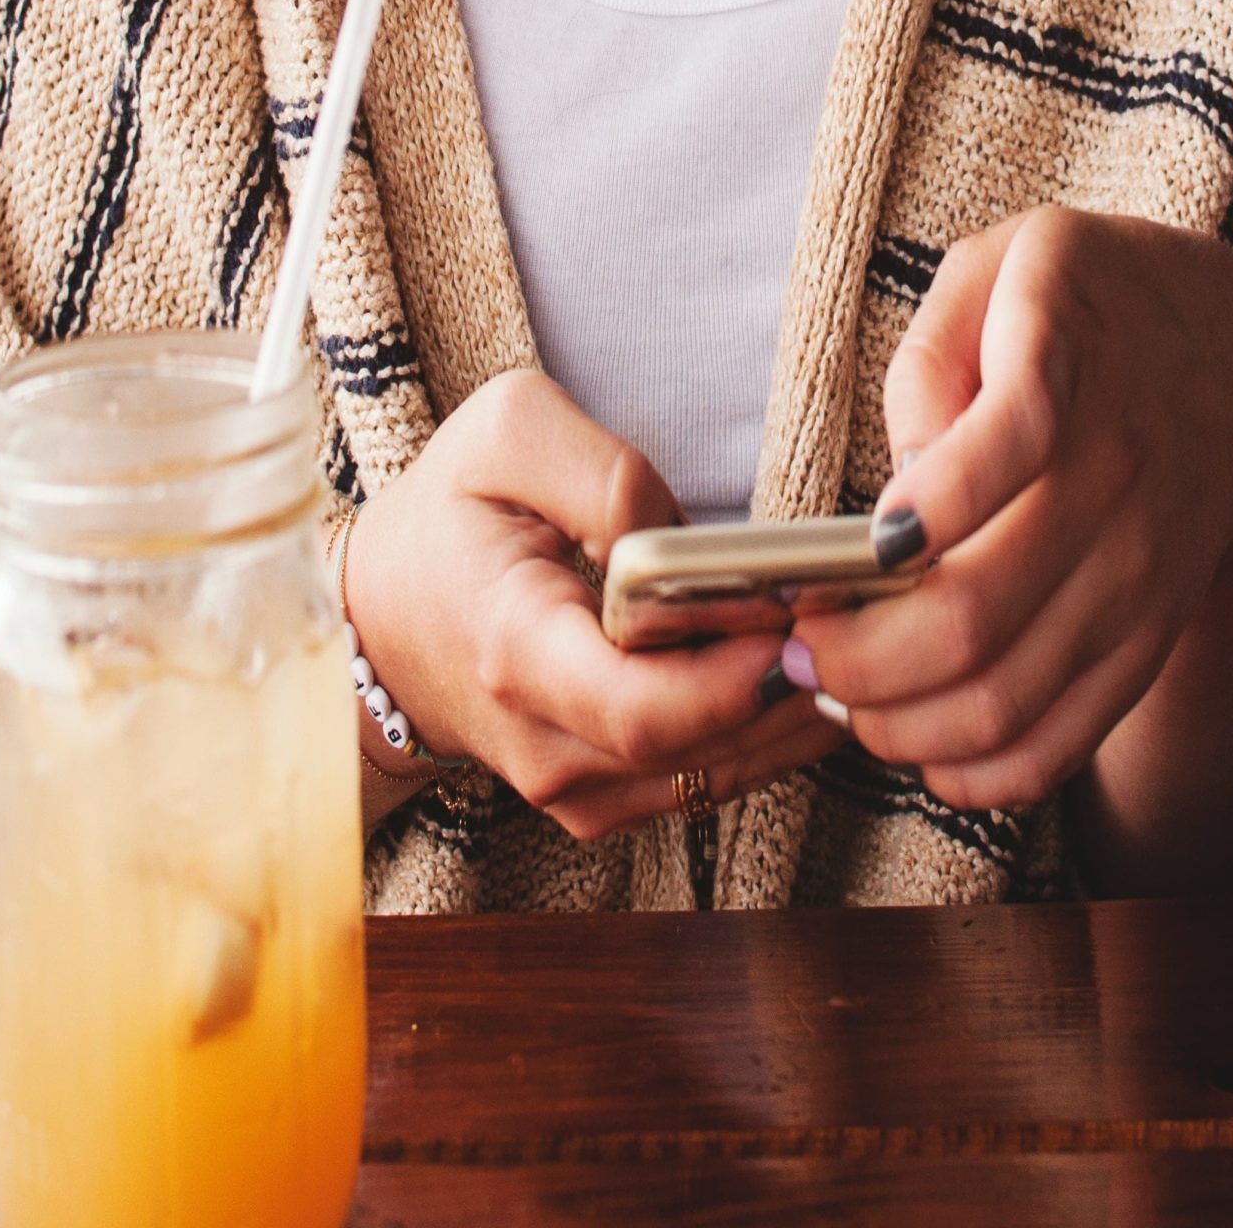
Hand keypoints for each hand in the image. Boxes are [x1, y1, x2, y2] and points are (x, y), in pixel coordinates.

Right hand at [344, 369, 844, 842]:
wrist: (385, 618)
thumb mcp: (506, 433)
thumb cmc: (450, 514)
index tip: (800, 616)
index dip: (741, 676)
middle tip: (846, 607)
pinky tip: (795, 664)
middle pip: (703, 745)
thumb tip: (679, 541)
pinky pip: (709, 779)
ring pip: (721, 771)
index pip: (644, 708)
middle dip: (792, 679)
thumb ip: (604, 474)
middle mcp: (545, 744)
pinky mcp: (602, 800)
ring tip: (835, 628)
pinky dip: (765, 727)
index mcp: (515, 650)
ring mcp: (573, 789)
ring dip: (792, 708)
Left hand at [794, 206, 1232, 826]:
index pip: (1012, 439)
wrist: (1219, 357)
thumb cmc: (1071, 304)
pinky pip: (1067, 737)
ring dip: (902, 723)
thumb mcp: (994, 269)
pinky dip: (982, 770)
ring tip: (837, 696)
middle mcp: (1122, 475)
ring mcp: (1144, 569)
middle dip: (860, 657)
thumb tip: (902, 498)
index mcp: (1070, 356)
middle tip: (797, 651)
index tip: (858, 546)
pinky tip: (918, 748)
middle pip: (980, 612)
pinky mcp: (1150, 634)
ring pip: (1013, 695)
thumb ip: (930, 361)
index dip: (928, 506)